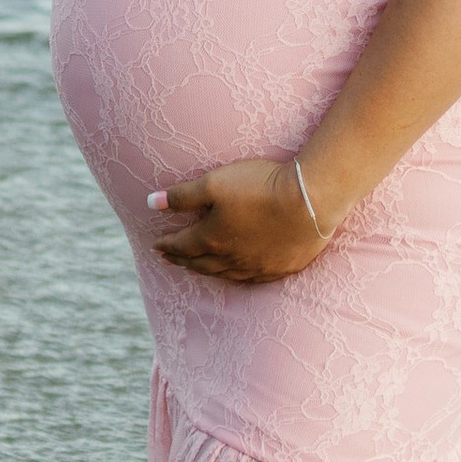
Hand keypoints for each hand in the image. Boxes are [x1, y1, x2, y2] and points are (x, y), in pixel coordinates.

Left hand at [148, 157, 334, 281]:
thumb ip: (181, 196)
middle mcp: (231, 258)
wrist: (310, 201)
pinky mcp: (279, 267)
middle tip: (170, 259)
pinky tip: (236, 272)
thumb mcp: (214, 183)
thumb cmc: (260, 187)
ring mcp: (256, 266)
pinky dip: (235, 276)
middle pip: (200, 262)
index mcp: (212, 238)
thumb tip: (149, 203)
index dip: (166, 244)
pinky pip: (250, 278)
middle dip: (182, 260)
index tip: (156, 245)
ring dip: (206, 270)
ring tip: (195, 267)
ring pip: (224, 273)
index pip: (181, 245)